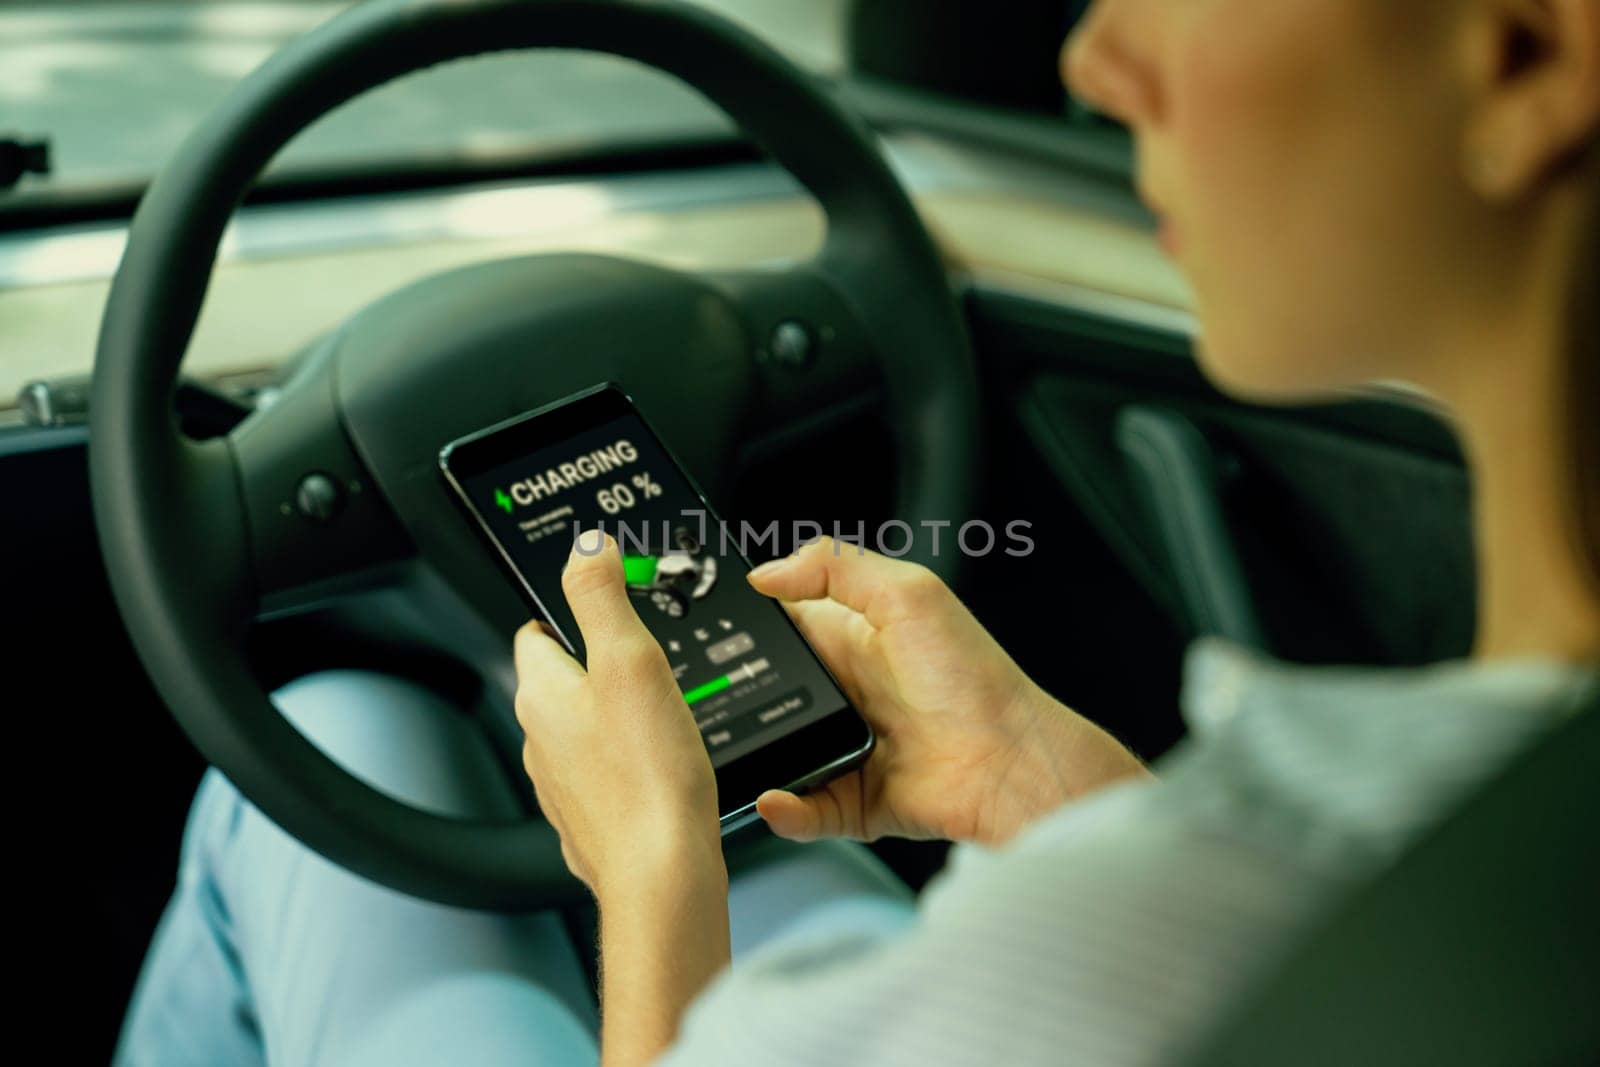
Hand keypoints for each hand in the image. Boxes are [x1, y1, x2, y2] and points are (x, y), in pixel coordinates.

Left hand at [513, 530, 724, 897]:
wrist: (663, 875)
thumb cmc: (649, 776)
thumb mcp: (630, 660)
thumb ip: (601, 595)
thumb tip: (585, 546)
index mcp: (541, 692)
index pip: (536, 629)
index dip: (572, 610)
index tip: (609, 603)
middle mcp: (540, 739)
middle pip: (564, 678)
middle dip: (604, 663)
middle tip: (654, 659)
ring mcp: (563, 784)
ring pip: (586, 728)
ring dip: (620, 714)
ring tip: (667, 711)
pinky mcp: (591, 819)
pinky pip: (607, 773)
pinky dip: (631, 761)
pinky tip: (666, 763)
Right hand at [749, 538, 1146, 845]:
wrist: (1012, 762)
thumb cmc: (975, 679)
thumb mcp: (910, 594)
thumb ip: (837, 568)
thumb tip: (770, 570)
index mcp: (854, 640)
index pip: (784, 628)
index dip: (748, 627)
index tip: (710, 629)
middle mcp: (846, 695)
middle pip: (769, 693)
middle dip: (736, 696)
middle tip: (709, 698)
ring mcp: (847, 749)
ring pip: (779, 754)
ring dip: (756, 756)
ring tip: (733, 753)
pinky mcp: (855, 800)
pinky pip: (804, 808)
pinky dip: (783, 809)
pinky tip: (774, 799)